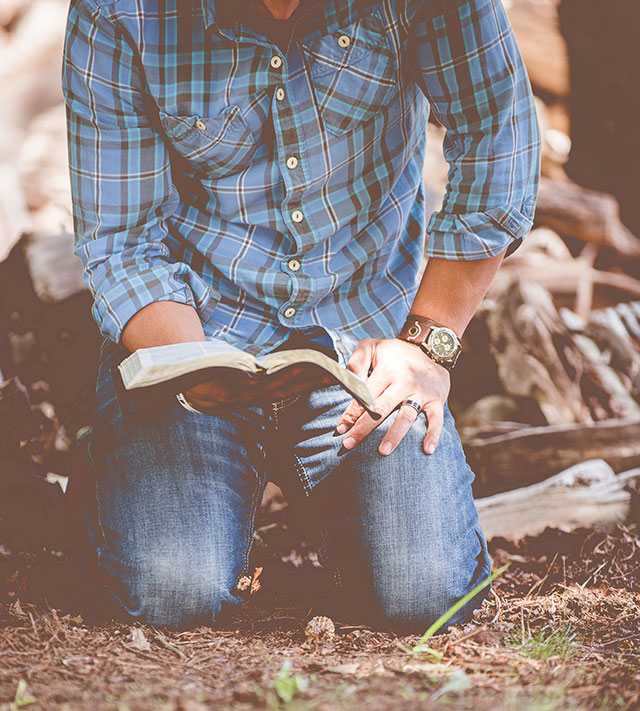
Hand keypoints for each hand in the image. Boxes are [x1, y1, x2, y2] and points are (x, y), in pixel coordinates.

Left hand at [336, 338, 450, 455]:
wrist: (432, 347)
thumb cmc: (395, 352)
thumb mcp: (373, 346)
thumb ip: (358, 361)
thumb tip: (349, 381)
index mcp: (387, 371)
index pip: (366, 395)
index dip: (352, 413)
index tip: (341, 429)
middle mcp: (404, 383)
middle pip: (381, 409)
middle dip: (364, 428)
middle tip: (349, 444)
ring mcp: (422, 393)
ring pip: (406, 417)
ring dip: (395, 435)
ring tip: (383, 451)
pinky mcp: (437, 400)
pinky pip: (436, 420)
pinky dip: (433, 435)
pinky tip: (427, 450)